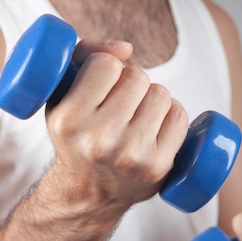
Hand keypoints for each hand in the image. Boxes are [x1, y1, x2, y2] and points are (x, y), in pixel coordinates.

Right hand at [44, 40, 188, 211]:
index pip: (106, 64)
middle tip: (118, 103)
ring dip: (150, 98)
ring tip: (135, 116)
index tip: (98, 84)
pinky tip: (153, 127)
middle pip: (137, 77)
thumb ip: (84, 55)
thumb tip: (126, 48)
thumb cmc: (76, 135)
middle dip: (130, 83)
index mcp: (69, 121)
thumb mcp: (62, 95)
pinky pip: (179, 115)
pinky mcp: (159, 166)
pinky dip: (169, 115)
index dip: (105, 68)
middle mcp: (99, 140)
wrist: (88, 193)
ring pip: (160, 93)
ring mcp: (132, 155)